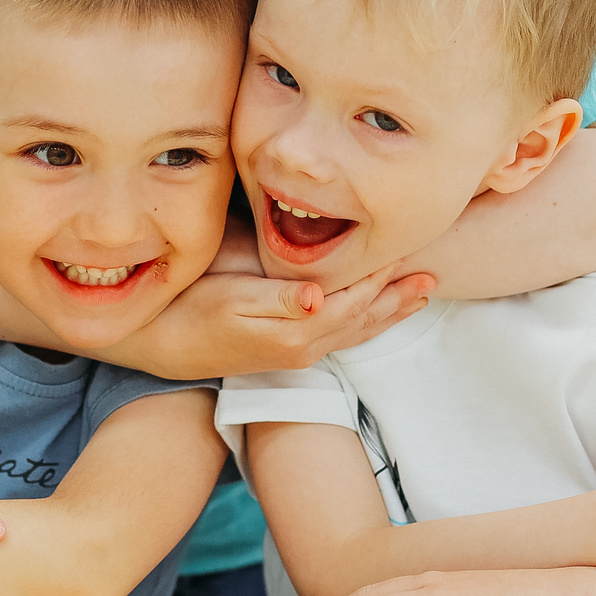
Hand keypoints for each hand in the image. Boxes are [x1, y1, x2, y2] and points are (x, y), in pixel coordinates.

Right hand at [118, 260, 436, 380]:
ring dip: (391, 310)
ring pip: (358, 329)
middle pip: (365, 317)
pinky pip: (343, 335)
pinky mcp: (290, 349)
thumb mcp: (228, 298)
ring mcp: (299, 351)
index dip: (381, 272)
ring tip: (420, 293)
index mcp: (296, 330)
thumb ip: (275, 298)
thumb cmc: (190, 310)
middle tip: (432, 273)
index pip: (353, 297)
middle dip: (398, 294)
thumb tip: (315, 295)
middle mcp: (305, 346)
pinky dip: (368, 320)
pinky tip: (375, 312)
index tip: (408, 245)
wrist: (162, 346)